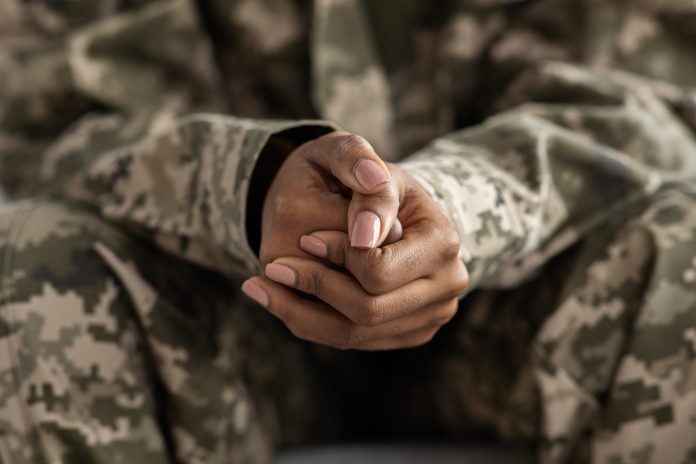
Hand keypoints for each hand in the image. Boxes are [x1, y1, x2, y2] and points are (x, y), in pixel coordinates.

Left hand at [243, 151, 468, 349]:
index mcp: (442, 242)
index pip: (380, 270)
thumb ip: (360, 173)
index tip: (306, 238)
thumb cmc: (369, 182)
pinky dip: (306, 321)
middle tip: (273, 267)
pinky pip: (348, 341)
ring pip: (352, 335)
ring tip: (258, 287)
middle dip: (315, 287)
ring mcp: (428, 317)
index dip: (337, 255)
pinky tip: (276, 298)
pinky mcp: (405, 333)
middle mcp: (446, 286)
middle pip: (368, 310)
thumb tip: (364, 234)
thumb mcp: (359, 161)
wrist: (389, 211)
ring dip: (298, 312)